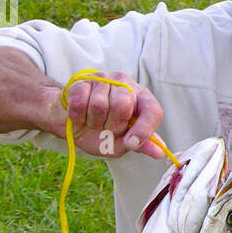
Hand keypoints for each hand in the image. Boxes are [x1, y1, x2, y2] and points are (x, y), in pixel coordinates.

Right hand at [40, 71, 166, 160]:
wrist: (71, 124)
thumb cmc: (101, 133)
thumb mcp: (122, 143)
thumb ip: (141, 145)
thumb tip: (160, 153)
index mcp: (141, 99)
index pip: (152, 110)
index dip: (144, 129)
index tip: (131, 143)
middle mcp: (125, 84)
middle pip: (123, 104)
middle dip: (112, 125)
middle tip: (106, 129)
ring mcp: (103, 79)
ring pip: (98, 103)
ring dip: (93, 121)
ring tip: (93, 122)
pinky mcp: (81, 81)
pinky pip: (79, 101)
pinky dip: (78, 116)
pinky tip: (80, 116)